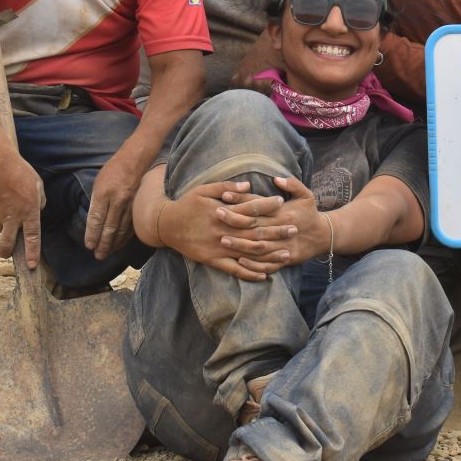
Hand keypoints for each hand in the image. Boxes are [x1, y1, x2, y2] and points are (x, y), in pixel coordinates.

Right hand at [0, 148, 43, 268]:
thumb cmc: (19, 171)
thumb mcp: (37, 185)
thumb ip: (39, 203)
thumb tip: (35, 212)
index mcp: (29, 212)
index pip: (32, 238)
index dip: (32, 253)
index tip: (31, 266)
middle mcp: (11, 216)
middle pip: (7, 243)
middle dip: (6, 251)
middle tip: (6, 253)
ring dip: (1, 222)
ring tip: (4, 204)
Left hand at [85, 149, 146, 259]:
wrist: (135, 160)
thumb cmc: (113, 170)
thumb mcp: (98, 182)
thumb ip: (96, 201)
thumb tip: (94, 220)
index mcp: (103, 193)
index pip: (96, 218)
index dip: (92, 233)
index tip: (89, 245)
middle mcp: (117, 199)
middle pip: (109, 227)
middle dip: (103, 243)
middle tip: (98, 255)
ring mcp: (129, 204)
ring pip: (121, 228)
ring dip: (114, 243)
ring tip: (108, 253)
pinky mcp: (138, 206)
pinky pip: (131, 225)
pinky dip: (125, 237)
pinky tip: (120, 244)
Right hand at [158, 181, 293, 280]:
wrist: (166, 226)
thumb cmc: (187, 204)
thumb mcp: (203, 190)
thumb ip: (226, 187)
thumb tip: (248, 185)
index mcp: (222, 213)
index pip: (250, 208)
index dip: (267, 205)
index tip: (282, 203)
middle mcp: (223, 231)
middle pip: (255, 232)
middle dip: (276, 230)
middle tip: (294, 228)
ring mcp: (219, 248)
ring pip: (248, 253)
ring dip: (269, 254)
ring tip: (287, 253)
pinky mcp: (213, 260)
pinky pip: (234, 270)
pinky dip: (250, 273)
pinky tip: (264, 275)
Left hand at [203, 176, 328, 265]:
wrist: (323, 236)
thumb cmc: (310, 213)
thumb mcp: (306, 194)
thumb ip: (293, 184)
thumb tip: (276, 178)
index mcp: (284, 212)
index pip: (258, 205)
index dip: (241, 200)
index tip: (224, 196)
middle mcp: (281, 228)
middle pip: (254, 225)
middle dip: (234, 220)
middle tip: (216, 215)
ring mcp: (282, 245)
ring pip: (258, 246)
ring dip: (240, 244)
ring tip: (223, 240)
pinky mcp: (284, 259)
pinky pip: (267, 263)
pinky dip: (254, 264)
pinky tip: (239, 260)